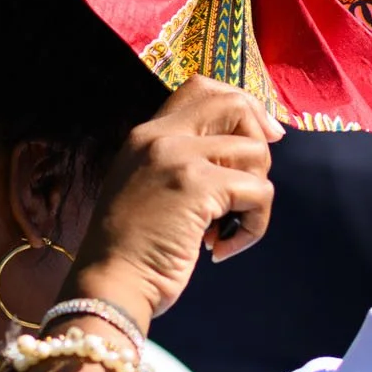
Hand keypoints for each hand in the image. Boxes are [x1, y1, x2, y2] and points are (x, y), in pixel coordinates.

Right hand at [67, 77, 281, 325]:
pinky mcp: (198, 186)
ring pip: (256, 153)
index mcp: (146, 135)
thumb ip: (183, 162)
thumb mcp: (150, 188)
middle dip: (259, 142)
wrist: (110, 283)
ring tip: (226, 227)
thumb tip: (249, 149)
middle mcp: (161, 136)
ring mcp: (179, 157)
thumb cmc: (132, 249)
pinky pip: (259, 192)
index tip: (260, 138)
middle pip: (234, 103)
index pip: (202, 88)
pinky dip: (254, 226)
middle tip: (249, 185)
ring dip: (254, 197)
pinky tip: (224, 247)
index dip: (241, 106)